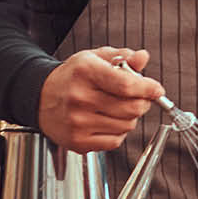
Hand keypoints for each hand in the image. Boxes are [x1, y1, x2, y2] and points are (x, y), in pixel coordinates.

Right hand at [37, 47, 164, 152]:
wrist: (41, 97)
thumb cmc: (72, 77)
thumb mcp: (94, 58)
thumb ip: (122, 56)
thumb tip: (143, 57)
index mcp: (85, 72)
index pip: (126, 84)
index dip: (148, 88)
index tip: (156, 89)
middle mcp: (80, 97)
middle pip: (132, 107)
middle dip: (142, 102)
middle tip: (137, 97)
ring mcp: (78, 122)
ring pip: (127, 125)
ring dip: (130, 117)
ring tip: (118, 108)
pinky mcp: (78, 141)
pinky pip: (115, 141)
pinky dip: (118, 132)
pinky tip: (108, 121)